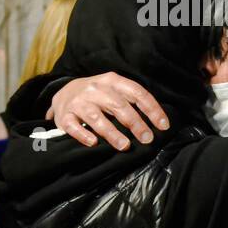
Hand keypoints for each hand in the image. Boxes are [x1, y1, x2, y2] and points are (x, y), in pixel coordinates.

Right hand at [47, 72, 169, 150]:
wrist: (64, 92)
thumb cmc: (98, 95)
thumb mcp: (114, 90)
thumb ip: (131, 101)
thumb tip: (157, 122)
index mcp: (112, 81)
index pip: (136, 92)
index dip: (152, 109)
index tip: (163, 125)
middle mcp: (95, 89)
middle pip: (118, 106)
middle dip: (135, 123)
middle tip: (147, 139)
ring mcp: (79, 102)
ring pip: (96, 118)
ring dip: (112, 133)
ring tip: (125, 146)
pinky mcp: (65, 116)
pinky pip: (74, 126)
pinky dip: (83, 135)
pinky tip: (94, 143)